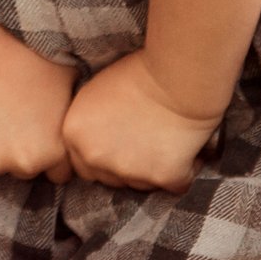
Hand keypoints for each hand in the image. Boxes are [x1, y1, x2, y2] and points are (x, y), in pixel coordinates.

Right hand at [0, 40, 77, 182]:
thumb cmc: (25, 64)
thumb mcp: (68, 81)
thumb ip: (78, 112)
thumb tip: (94, 118)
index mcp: (56, 151)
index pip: (60, 172)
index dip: (54, 153)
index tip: (43, 134)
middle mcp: (27, 163)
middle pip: (30, 171)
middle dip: (27, 154)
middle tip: (19, 123)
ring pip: (2, 166)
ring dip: (2, 151)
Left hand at [61, 49, 226, 191]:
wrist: (175, 76)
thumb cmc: (136, 74)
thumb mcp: (93, 94)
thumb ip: (87, 125)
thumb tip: (95, 141)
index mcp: (74, 136)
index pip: (82, 164)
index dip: (102, 155)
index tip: (118, 144)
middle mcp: (95, 157)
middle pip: (108, 179)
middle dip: (123, 167)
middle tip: (143, 143)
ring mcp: (128, 171)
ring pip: (140, 185)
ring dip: (151, 171)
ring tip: (165, 141)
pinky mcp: (163, 178)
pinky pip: (174, 185)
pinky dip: (183, 171)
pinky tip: (187, 150)